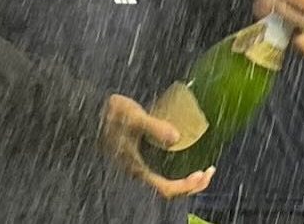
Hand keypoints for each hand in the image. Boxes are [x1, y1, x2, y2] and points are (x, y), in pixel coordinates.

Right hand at [99, 93, 215, 198]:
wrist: (92, 113)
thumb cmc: (111, 115)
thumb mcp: (134, 117)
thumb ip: (154, 127)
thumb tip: (176, 136)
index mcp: (138, 169)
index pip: (167, 190)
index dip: (186, 186)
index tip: (201, 174)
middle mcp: (140, 172)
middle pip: (170, 190)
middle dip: (193, 185)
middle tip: (210, 171)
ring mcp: (141, 165)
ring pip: (168, 181)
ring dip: (187, 179)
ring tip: (204, 169)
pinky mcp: (141, 157)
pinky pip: (163, 170)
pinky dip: (178, 168)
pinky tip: (186, 154)